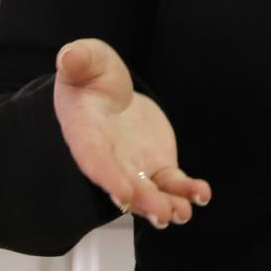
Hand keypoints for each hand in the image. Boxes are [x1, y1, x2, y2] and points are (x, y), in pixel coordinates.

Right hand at [52, 37, 211, 228]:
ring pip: (150, 191)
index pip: (94, 159)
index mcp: (86, 133)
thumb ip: (78, 60)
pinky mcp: (157, 165)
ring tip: (182, 213)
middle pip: (125, 185)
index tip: (124, 194)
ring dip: (166, 205)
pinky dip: (186, 190)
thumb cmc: (91, 76)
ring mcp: (134, 166)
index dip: (108, 177)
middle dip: (144, 202)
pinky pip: (172, 183)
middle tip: (162, 214)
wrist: (108, 91)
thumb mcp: (86, 60)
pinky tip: (201, 194)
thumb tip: (69, 57)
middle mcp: (109, 158)